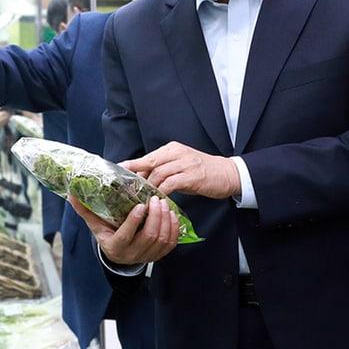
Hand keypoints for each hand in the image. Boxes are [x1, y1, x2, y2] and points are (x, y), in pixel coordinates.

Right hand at [70, 195, 178, 265]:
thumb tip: (71, 194)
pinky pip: (170, 244)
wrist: (118, 253)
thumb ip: (85, 210)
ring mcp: (147, 256)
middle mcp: (131, 255)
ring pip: (161, 239)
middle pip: (148, 236)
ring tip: (164, 203)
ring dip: (165, 220)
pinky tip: (172, 214)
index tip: (140, 205)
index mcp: (115, 247)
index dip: (134, 221)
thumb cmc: (106, 234)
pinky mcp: (158, 255)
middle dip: (155, 216)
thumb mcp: (95, 224)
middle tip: (156, 199)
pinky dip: (173, 228)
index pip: (126, 236)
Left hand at [123, 141, 240, 199]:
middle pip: (150, 163)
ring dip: (149, 186)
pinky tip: (157, 199)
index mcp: (172, 149)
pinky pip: (171, 183)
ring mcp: (185, 163)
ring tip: (141, 197)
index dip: (133, 165)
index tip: (119, 172)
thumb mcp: (181, 166)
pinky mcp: (192, 176)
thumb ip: (164, 169)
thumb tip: (143, 178)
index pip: (148, 157)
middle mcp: (177, 153)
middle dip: (136, 175)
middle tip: (124, 187)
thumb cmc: (203, 172)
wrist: (229, 174)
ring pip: (159, 173)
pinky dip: (162, 192)